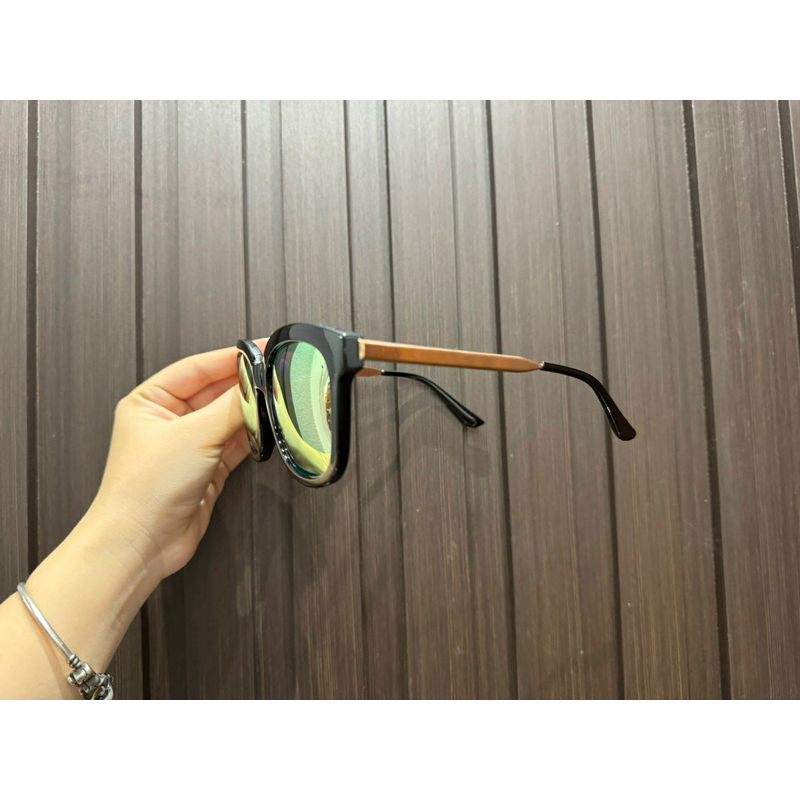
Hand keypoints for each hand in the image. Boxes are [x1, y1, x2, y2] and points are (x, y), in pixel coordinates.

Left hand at [90, 340, 265, 581]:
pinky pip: (235, 444)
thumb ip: (230, 407)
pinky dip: (252, 437)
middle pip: (214, 392)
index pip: (197, 368)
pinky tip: (268, 429)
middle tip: (276, 375)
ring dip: (250, 411)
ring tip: (277, 400)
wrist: (141, 544)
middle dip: (245, 385)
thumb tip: (258, 383)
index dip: (231, 358)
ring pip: (227, 418)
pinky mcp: (206, 470)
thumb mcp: (192, 436)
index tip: (262, 349)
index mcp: (150, 401)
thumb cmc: (144, 489)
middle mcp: (167, 421)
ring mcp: (188, 446)